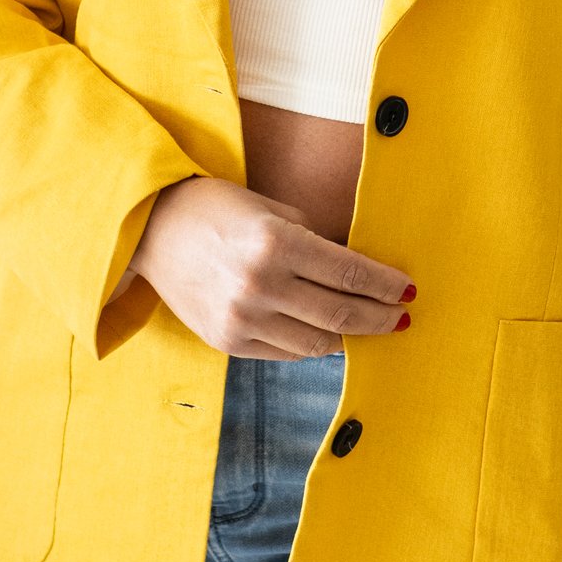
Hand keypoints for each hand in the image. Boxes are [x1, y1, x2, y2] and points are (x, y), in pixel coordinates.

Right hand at [126, 176, 414, 356]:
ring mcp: (241, 320)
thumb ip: (315, 244)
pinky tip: (327, 334)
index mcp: (275, 243)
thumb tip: (360, 275)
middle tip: (402, 317)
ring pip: (316, 343)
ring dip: (349, 337)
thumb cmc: (220, 209)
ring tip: (369, 327)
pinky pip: (285, 352)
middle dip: (379, 317)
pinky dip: (312, 345)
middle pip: (339, 314)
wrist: (153, 227)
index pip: (348, 272)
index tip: (409, 291)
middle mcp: (259, 285)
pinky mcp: (227, 342)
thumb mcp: (274, 211)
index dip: (385, 285)